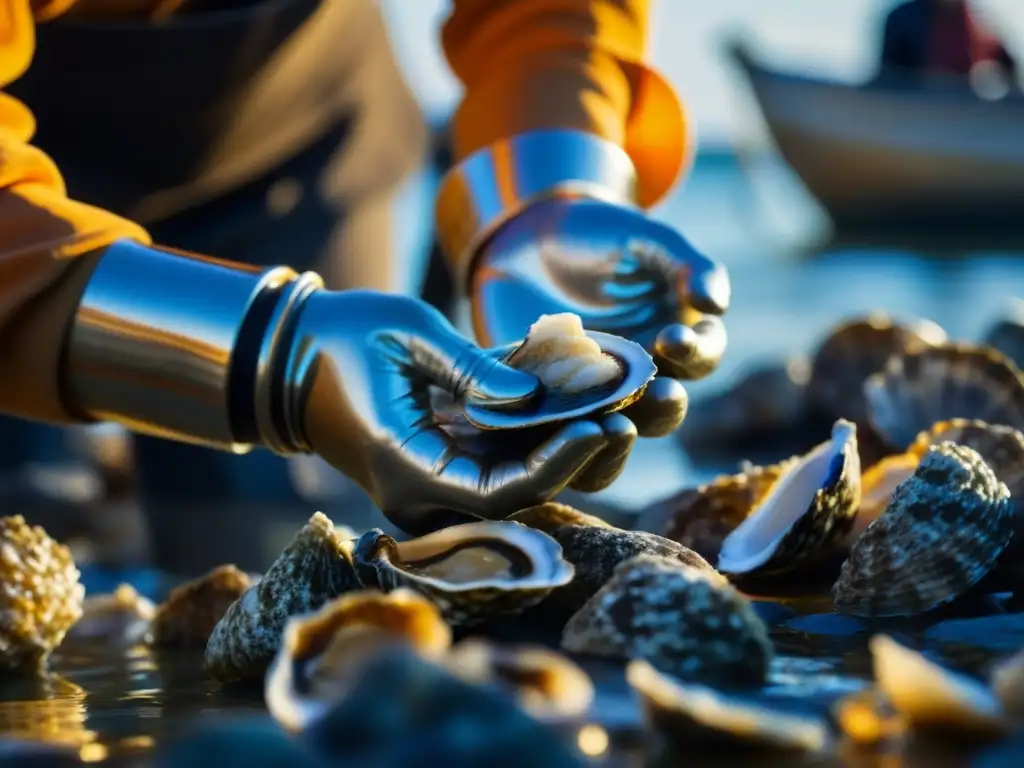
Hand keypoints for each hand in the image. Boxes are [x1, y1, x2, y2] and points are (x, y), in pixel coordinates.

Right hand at [282, 290, 639, 534]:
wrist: (288, 360)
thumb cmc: (342, 337)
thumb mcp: (407, 335)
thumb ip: (471, 369)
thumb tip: (535, 399)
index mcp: (407, 468)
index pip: (498, 489)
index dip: (555, 463)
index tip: (599, 423)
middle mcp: (422, 496)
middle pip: (520, 497)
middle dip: (578, 459)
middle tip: (630, 417)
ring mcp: (432, 487)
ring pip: (518, 484)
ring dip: (568, 451)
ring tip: (621, 410)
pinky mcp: (442, 467)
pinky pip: (503, 463)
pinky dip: (541, 437)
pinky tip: (580, 404)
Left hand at [469, 197, 729, 436]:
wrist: (528, 243)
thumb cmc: (599, 234)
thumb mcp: (644, 238)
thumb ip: (684, 265)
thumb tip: (717, 306)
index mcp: (679, 338)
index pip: (702, 355)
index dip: (694, 350)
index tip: (672, 336)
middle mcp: (645, 376)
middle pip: (666, 406)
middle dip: (665, 403)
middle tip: (659, 393)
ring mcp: (598, 396)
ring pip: (617, 432)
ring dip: (618, 435)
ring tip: (611, 423)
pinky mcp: (553, 406)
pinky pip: (561, 430)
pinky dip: (559, 432)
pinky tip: (550, 419)